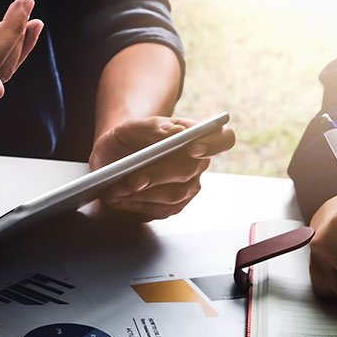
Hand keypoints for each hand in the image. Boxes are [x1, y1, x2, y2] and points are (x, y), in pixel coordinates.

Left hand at [91, 116, 235, 220]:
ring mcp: (188, 187)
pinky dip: (137, 205)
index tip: (193, 148)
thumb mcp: (130, 127)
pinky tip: (121, 197)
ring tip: (118, 188)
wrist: (113, 158)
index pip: (222, 138)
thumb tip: (172, 134)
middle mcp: (197, 163)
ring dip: (144, 194)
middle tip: (134, 179)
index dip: (213, 144)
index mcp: (195, 135)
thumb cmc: (126, 139)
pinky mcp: (173, 206)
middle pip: (190, 171)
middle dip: (159, 175)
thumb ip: (152, 127)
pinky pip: (161, 210)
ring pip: (175, 195)